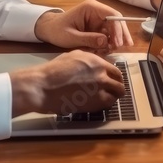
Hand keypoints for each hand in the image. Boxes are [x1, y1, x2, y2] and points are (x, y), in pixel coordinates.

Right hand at [9, 50, 125, 116]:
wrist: (43, 86)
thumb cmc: (51, 72)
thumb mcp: (72, 57)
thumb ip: (87, 60)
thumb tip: (95, 65)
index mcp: (95, 60)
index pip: (114, 70)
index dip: (114, 77)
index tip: (112, 82)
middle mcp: (101, 71)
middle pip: (119, 81)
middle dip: (117, 87)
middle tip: (111, 92)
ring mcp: (100, 86)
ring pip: (118, 93)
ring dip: (113, 96)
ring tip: (105, 100)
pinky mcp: (97, 100)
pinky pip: (109, 103)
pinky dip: (106, 104)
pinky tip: (98, 105)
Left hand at [33, 0, 134, 52]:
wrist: (49, 30)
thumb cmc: (57, 30)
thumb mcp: (71, 37)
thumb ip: (88, 39)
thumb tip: (105, 41)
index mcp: (91, 8)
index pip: (112, 15)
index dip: (118, 29)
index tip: (118, 43)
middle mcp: (97, 11)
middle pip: (116, 21)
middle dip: (121, 35)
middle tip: (125, 47)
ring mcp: (98, 19)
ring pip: (114, 29)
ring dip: (115, 40)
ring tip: (110, 51)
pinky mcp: (97, 27)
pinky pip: (107, 34)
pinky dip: (108, 43)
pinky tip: (105, 50)